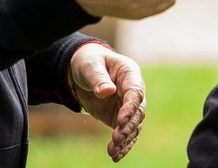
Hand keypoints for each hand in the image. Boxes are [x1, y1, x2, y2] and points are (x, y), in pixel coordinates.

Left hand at [68, 42, 145, 161]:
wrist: (80, 69)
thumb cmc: (88, 61)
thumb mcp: (90, 65)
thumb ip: (98, 78)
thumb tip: (107, 91)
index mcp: (130, 74)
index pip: (135, 93)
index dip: (130, 107)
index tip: (120, 121)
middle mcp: (133, 91)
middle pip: (138, 111)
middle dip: (128, 126)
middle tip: (117, 138)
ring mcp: (127, 106)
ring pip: (133, 125)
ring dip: (126, 139)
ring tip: (114, 152)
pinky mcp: (119, 118)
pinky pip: (125, 133)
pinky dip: (122, 145)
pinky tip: (115, 155)